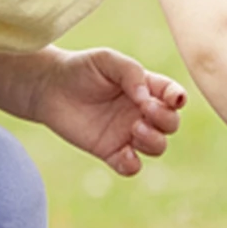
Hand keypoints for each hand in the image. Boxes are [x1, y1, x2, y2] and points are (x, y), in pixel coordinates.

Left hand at [31, 48, 185, 175]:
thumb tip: (146, 98)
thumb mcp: (106, 60)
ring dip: (154, 141)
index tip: (172, 99)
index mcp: (147, 88)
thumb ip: (131, 72)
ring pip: (158, 147)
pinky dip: (133, 165)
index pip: (173, 96)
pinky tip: (125, 154)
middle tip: (144, 110)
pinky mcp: (110, 151)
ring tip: (135, 129)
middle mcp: (141, 112)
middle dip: (165, 120)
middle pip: (171, 124)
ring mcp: (127, 134)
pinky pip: (131, 167)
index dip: (178, 99)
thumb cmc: (80, 68)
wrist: (48, 88)